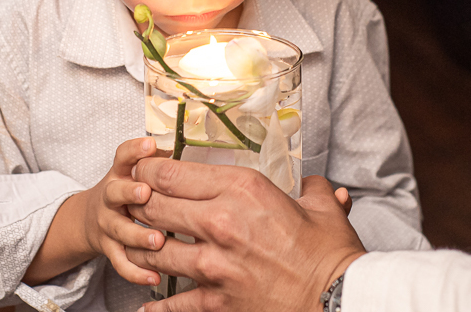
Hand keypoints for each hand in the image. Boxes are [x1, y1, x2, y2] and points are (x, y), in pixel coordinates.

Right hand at [81, 137, 166, 285]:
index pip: (123, 157)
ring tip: (158, 240)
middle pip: (114, 192)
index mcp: (120, 174)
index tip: (149, 145)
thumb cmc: (125, 191)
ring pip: (120, 231)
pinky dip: (137, 272)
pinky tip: (154, 277)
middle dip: (129, 192)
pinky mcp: (109, 249)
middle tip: (145, 193)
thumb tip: (182, 149)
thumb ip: (157, 163)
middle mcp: (110, 197)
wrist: (90, 219)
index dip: (135, 150)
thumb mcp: (134, 172)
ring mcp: (107, 224)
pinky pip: (121, 263)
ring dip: (138, 236)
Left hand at [126, 159, 365, 311]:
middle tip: (133, 204)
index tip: (142, 171)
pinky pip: (173, 303)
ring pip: (155, 250)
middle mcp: (220, 221)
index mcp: (242, 189)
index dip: (147, 171)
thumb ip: (314, 190)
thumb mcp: (322, 209)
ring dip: (142, 248)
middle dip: (138, 204)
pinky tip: (146, 306)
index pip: (172, 173)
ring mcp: (214, 263)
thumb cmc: (331, 254)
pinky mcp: (216, 300)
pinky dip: (157, 307)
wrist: (337, 300)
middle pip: (154, 206)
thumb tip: (318, 186)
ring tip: (138, 245)